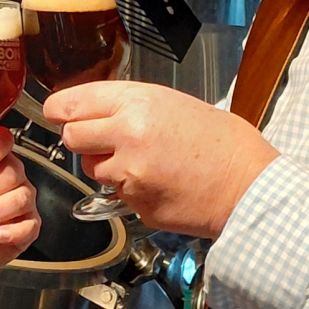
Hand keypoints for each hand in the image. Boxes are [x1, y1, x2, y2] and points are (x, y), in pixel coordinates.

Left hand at [45, 81, 279, 237]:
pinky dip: (129, 189)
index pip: (72, 104)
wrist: (249, 186)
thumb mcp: (174, 103)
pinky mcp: (135, 205)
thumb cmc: (222, 141)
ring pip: (92, 169)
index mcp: (137, 105)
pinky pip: (117, 194)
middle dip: (83, 138)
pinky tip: (158, 182)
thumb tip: (95, 109)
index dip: (61, 109)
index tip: (58, 112)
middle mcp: (126, 138)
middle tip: (104, 137)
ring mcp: (129, 176)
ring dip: (106, 165)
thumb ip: (130, 105)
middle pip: (72, 137)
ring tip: (143, 161)